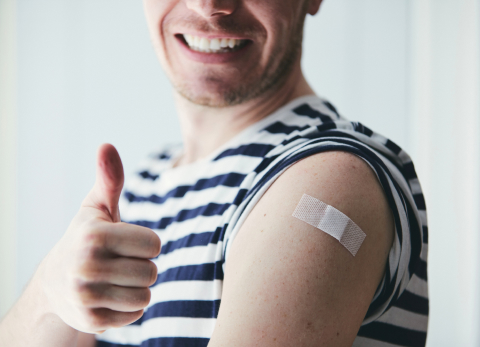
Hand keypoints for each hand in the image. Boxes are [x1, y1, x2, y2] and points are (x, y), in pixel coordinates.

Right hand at [40, 144, 160, 333]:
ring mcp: (87, 297)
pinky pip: (136, 313)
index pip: (154, 243)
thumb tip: (106, 144)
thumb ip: (109, 179)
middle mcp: (86, 267)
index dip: (145, 243)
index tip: (126, 242)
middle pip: (151, 271)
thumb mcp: (96, 208)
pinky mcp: (92, 322)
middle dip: (141, 266)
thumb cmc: (86, 238)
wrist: (56, 283)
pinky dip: (129, 306)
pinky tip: (110, 296)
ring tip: (115, 279)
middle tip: (118, 263)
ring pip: (146, 294)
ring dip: (137, 287)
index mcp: (93, 236)